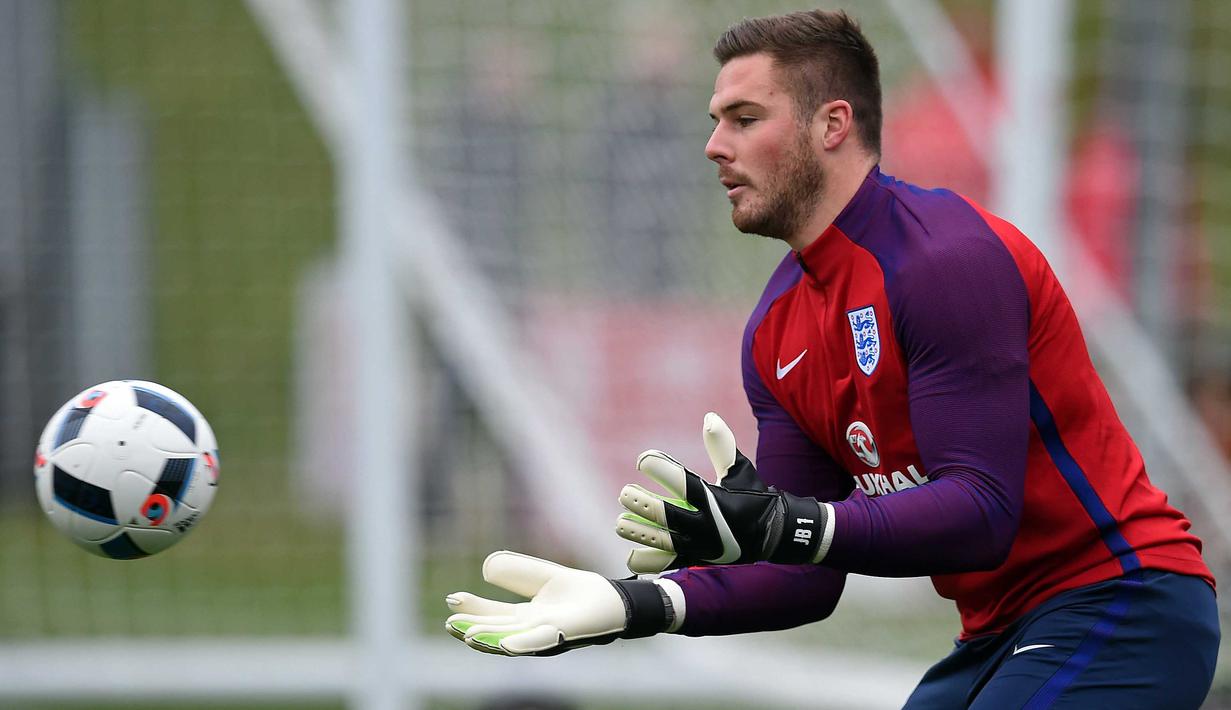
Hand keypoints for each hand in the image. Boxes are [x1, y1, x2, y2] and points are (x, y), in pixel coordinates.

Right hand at [445, 551, 671, 655]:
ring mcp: (549, 635)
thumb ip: (517, 572)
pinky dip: (524, 644)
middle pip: (497, 632)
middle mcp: (532, 631)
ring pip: (514, 641)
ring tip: (468, 636)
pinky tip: (505, 644)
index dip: (472, 610)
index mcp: (525, 619)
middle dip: (473, 630)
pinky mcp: (567, 634)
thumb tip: (486, 568)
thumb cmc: (579, 592)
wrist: (614, 600)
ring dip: (490, 639)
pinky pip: (543, 641)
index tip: (452, 600)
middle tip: (451, 625)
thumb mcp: (541, 576)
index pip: (492, 616)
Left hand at [616, 412, 830, 573]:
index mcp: (717, 500)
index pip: (685, 484)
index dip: (662, 470)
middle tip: (624, 493)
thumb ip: (723, 445)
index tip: (643, 460)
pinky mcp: (698, 560)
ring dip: (641, 534)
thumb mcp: (741, 470)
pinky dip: (650, 563)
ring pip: (665, 544)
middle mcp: (708, 526)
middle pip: (670, 517)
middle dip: (645, 505)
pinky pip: (671, 565)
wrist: (773, 536)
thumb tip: (709, 416)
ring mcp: (702, 547)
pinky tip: (632, 556)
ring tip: (620, 524)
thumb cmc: (753, 496)